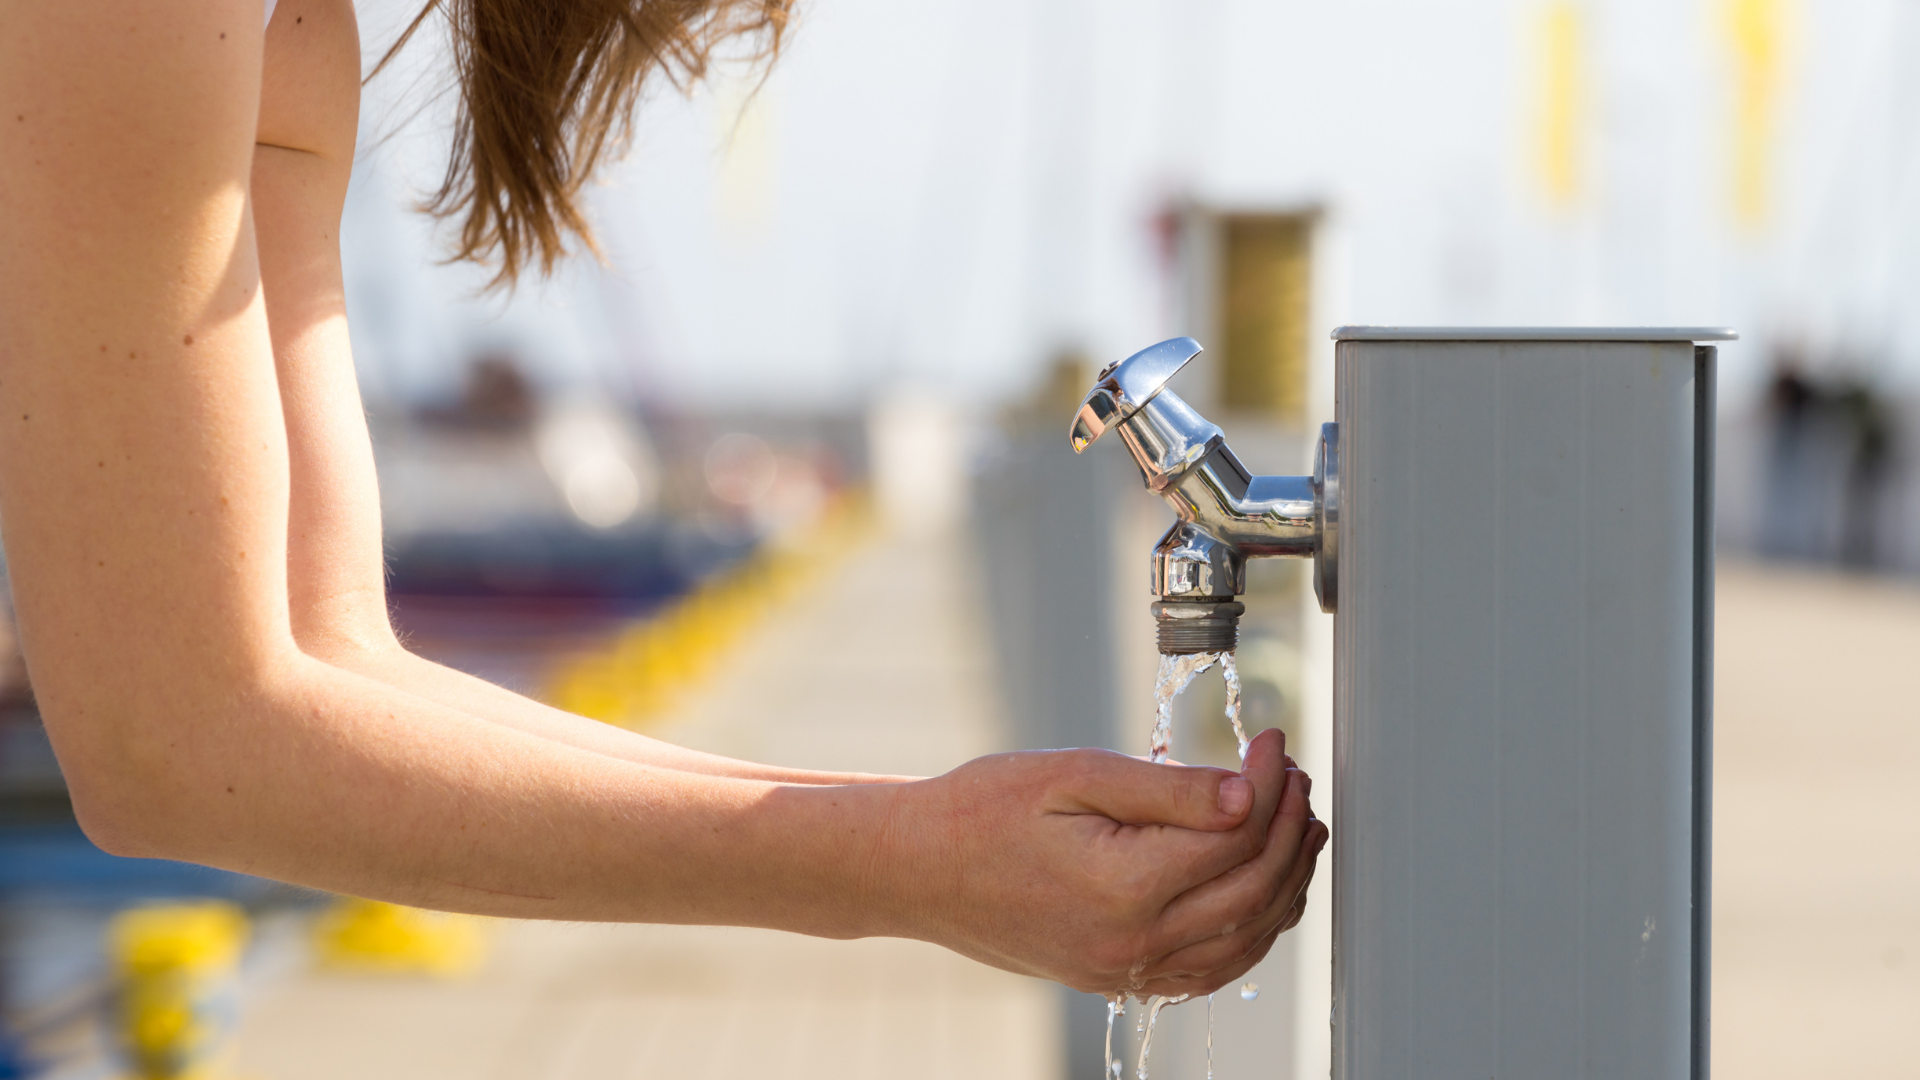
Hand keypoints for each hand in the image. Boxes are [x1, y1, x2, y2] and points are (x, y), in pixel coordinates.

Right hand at [879, 728, 1323, 995]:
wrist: (917, 869)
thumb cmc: (983, 809)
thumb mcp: (1073, 775)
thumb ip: (1166, 789)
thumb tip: (1248, 795)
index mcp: (1125, 886)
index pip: (1236, 835)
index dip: (1269, 784)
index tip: (1274, 741)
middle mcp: (1133, 942)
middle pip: (1253, 890)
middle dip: (1289, 828)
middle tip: (1296, 777)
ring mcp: (1125, 970)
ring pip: (1245, 941)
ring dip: (1286, 883)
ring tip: (1300, 827)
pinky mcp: (1116, 979)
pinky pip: (1209, 970)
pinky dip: (1252, 933)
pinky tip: (1263, 892)